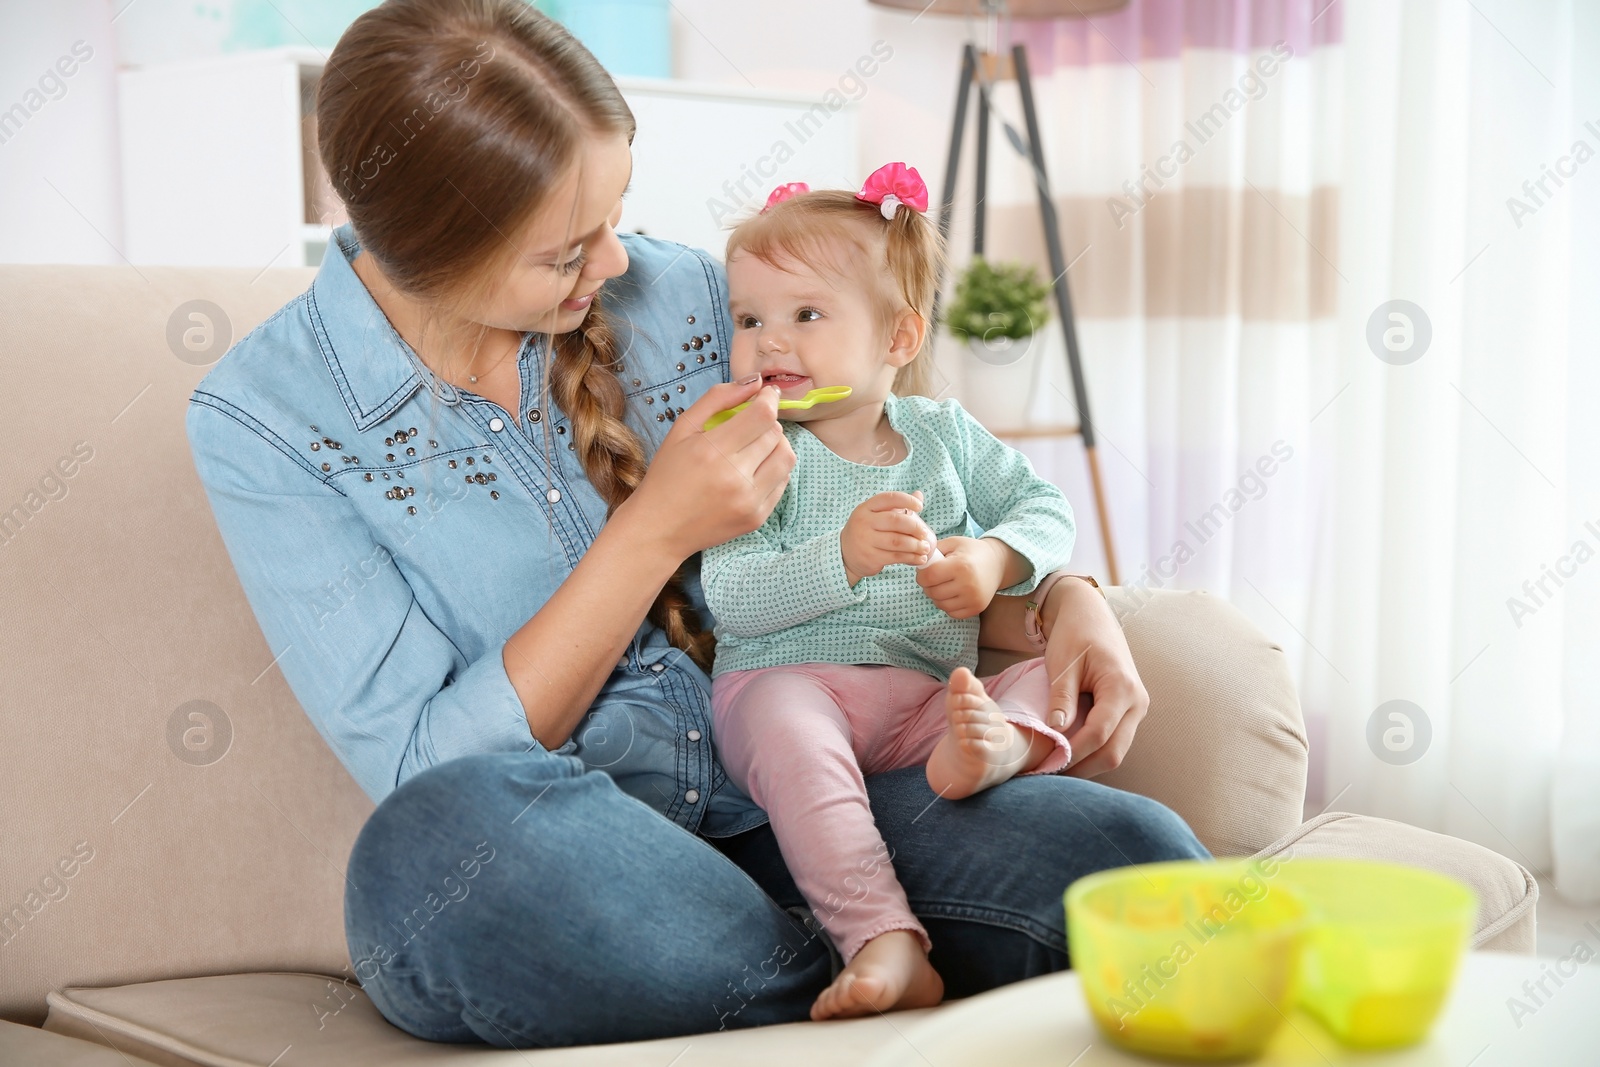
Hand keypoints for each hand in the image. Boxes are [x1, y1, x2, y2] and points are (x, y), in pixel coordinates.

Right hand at [623, 378, 794, 560]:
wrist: (659, 527)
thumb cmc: (667, 474)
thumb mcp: (682, 428)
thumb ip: (718, 398)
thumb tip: (755, 382)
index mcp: (713, 450)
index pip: (763, 415)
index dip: (769, 399)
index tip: (766, 395)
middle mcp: (734, 477)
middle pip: (776, 434)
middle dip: (768, 422)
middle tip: (751, 424)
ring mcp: (749, 500)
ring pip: (787, 457)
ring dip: (777, 444)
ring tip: (756, 445)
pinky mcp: (757, 518)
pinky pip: (783, 482)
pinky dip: (774, 469)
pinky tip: (754, 469)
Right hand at [840, 490, 933, 585]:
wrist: (845, 554)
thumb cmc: (867, 531)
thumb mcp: (875, 515)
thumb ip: (896, 506)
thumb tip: (919, 494)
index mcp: (866, 508)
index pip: (889, 498)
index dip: (907, 500)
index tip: (920, 507)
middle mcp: (864, 522)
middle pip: (895, 521)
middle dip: (914, 527)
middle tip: (925, 533)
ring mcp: (866, 540)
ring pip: (897, 541)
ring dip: (915, 545)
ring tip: (926, 548)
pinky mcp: (870, 557)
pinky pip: (895, 557)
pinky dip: (911, 558)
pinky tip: (920, 558)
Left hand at [914, 536, 1004, 619]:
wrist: (997, 563)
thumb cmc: (971, 551)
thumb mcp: (953, 543)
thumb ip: (934, 550)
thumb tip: (919, 558)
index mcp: (960, 565)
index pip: (929, 577)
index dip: (921, 575)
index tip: (924, 571)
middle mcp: (968, 584)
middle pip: (933, 592)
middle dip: (928, 585)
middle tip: (934, 578)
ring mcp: (973, 598)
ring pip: (940, 604)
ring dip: (937, 596)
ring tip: (943, 585)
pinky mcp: (977, 608)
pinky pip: (951, 613)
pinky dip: (947, 605)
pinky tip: (952, 594)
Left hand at [1039, 576, 1148, 777]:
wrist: (1091, 616)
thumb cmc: (1075, 635)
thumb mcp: (1063, 663)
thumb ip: (1062, 697)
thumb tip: (1056, 731)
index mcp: (1122, 687)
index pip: (1099, 733)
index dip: (1073, 752)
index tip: (1046, 764)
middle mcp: (1137, 702)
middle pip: (1114, 752)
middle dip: (1082, 767)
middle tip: (1048, 776)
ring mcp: (1136, 709)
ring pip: (1116, 751)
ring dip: (1088, 763)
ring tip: (1055, 769)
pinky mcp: (1128, 712)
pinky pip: (1114, 741)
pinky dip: (1092, 753)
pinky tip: (1068, 756)